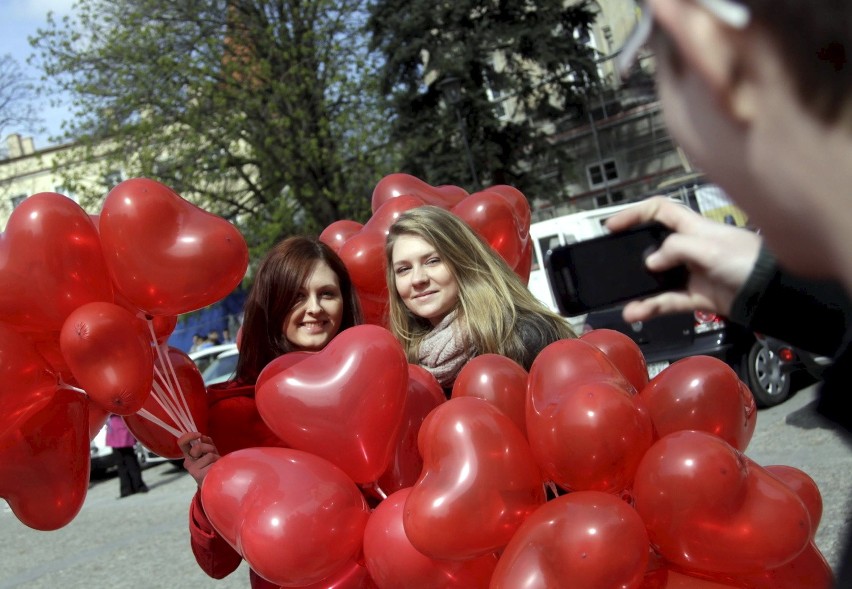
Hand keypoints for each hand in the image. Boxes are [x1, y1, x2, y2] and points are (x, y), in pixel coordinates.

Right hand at [177, 432, 220, 487]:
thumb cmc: (211, 465)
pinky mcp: (199, 475)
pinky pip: (213, 463)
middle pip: (197, 447)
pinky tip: (216, 470)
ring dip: (216, 457)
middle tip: (212, 454)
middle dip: (209, 447)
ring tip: (216, 464)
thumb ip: (206, 443)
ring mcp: (193, 469)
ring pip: (209, 455)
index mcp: (189, 455)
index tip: (199, 434)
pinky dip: (218, 464)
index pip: (182, 442)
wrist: (214, 483)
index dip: (189, 436)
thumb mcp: (210, 452)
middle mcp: (188, 462)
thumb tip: (203, 436)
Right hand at [605, 197, 760, 322]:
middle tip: (612, 261)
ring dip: (639, 290)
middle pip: (653, 246)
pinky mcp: (696, 297)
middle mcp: (690, 248)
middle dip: (631, 254)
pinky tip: (637, 312)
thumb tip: (651, 263)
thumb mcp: (709, 247)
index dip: (635, 214)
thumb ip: (676, 248)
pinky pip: (667, 302)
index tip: (612, 226)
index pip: (659, 211)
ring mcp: (692, 273)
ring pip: (657, 280)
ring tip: (622, 298)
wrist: (772, 293)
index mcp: (693, 227)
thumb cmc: (747, 261)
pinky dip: (652, 307)